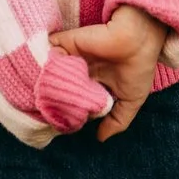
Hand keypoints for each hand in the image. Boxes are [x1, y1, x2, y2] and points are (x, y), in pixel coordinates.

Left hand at [50, 5, 168, 141]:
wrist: (139, 39)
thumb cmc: (139, 68)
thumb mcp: (131, 100)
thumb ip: (117, 121)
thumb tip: (100, 139)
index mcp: (96, 83)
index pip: (76, 100)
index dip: (70, 113)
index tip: (65, 126)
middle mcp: (83, 70)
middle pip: (60, 89)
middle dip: (53, 102)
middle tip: (49, 117)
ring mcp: (73, 57)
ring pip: (50, 72)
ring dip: (44, 85)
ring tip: (39, 103)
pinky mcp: (66, 44)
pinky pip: (47, 53)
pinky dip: (41, 65)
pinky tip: (38, 81)